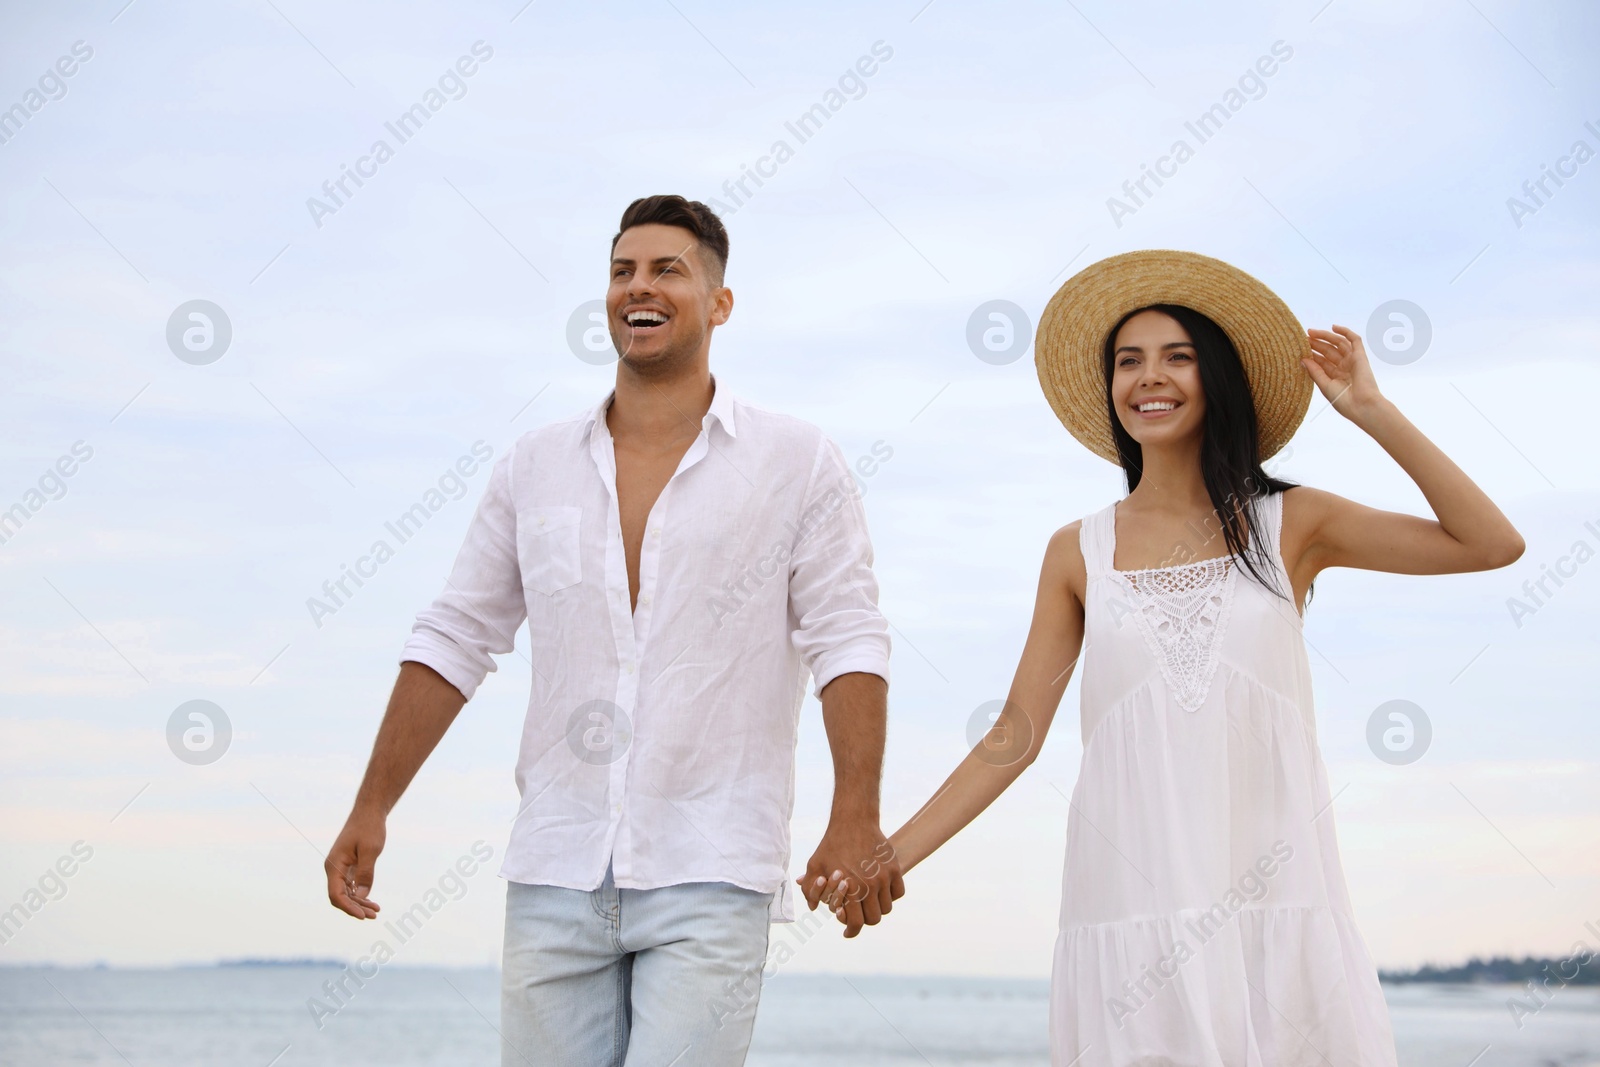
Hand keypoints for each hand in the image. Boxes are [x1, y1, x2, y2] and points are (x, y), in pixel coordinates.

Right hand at [325, 808, 385, 918]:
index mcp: (334, 865)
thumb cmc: (369, 828)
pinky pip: (351, 886)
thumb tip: (361, 896)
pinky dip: (360, 894)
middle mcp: (333, 869)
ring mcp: (340, 868)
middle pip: (340, 897)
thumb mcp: (370, 850)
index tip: (362, 916)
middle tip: (374, 915)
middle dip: (356, 908)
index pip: (336, 894)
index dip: (348, 908)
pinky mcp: (348, 867)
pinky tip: (371, 901)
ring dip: (359, 903)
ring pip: (346, 893)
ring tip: (376, 911)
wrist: (369, 812)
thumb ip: (365, 873)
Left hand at [796, 820, 903, 937]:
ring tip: (868, 901)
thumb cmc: (831, 845)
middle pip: (873, 919)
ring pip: (886, 908)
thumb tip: (814, 908)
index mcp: (849, 889)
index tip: (848, 932)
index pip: (856, 923)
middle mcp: (869, 886)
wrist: (853, 821)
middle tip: (857, 913)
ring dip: (877, 908)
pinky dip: (890, 896)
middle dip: (863, 920)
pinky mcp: (894, 868)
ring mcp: (884, 877)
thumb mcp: (814, 866)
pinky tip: (880, 891)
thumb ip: (810, 889)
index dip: (851, 932)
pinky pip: (898, 893)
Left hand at [1303, 326, 1385, 423]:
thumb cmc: (1343, 401)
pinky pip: (1355, 340)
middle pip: (1328, 351)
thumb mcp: (1324, 385)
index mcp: (1335, 377)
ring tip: (1312, 332)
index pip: (1321, 362)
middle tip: (1303, 338)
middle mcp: (1344, 367)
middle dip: (1316, 344)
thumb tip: (1303, 359)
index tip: (1299, 348)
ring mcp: (1352, 361)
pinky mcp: (1360, 356)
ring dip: (1326, 336)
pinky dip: (1346, 332)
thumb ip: (1314, 372)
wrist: (1361, 405)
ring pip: (1338, 344)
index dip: (1311, 354)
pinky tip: (1334, 327)